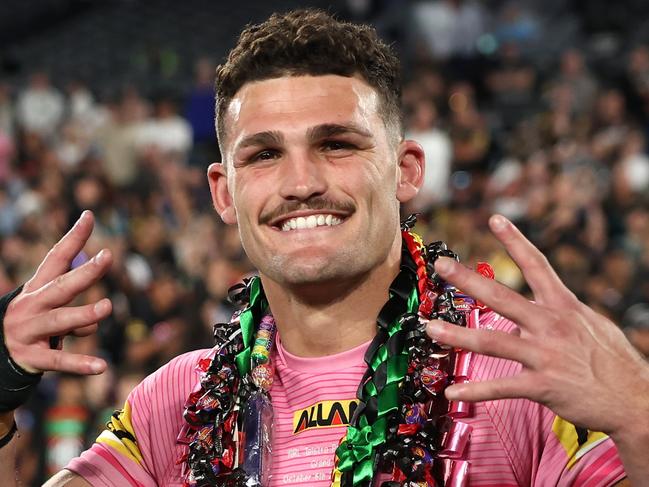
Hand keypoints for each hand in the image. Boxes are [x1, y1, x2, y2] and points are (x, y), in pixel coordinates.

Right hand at [3, 211, 112, 374]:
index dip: (73, 238)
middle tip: (107, 256)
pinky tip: (102, 366)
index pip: (56, 258)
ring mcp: (30, 331)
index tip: (89, 216)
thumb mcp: (49, 307)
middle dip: (85, 272)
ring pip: (60, 320)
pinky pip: (60, 361)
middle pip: (62, 286)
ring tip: (107, 307)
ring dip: (84, 314)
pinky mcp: (33, 358)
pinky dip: (81, 364)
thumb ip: (73, 302)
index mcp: (37, 288)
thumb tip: (94, 305)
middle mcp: (32, 306)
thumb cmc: (33, 323)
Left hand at [426, 214, 648, 437]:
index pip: (536, 264)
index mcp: (563, 306)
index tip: (494, 219)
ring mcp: (546, 355)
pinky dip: (475, 389)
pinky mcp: (544, 385)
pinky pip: (503, 387)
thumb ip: (559, 312)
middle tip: (442, 265)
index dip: (515, 240)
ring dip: (458, 336)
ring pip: (493, 341)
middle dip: (469, 280)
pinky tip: (452, 390)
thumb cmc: (611, 360)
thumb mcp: (590, 324)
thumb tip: (538, 304)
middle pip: (502, 297)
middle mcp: (551, 325)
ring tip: (431, 329)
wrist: (636, 399)